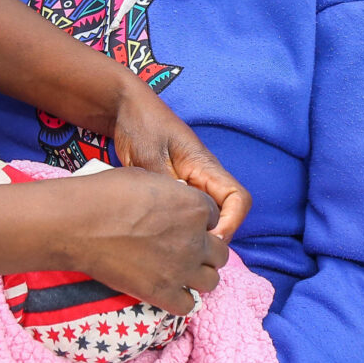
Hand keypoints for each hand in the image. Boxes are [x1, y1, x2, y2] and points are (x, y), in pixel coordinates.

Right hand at [66, 168, 229, 315]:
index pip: (215, 218)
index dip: (200, 222)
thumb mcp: (146, 178)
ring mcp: (181, 268)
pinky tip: (167, 291)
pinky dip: (180, 300)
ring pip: (212, 280)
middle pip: (220, 252)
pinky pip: (188, 305)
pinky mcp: (163, 292)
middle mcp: (195, 239)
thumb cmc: (105, 194)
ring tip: (180, 273)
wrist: (79, 224)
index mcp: (195, 206)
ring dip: (199, 276)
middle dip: (206, 251)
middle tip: (185, 250)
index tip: (183, 225)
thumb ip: (171, 194)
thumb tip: (170, 202)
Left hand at [110, 85, 252, 241]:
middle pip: (225, 215)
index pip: (238, 199)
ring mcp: (190, 186)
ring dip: (196, 234)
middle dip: (212, 237)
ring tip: (172, 248)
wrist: (125, 110)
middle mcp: (204, 179)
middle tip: (185, 252)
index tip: (209, 238)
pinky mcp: (174, 191)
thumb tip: (178, 215)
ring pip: (206, 218)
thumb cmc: (142, 126)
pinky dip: (180, 227)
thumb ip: (166, 184)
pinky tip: (159, 236)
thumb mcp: (150, 156)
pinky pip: (186, 214)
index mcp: (206, 167)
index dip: (232, 223)